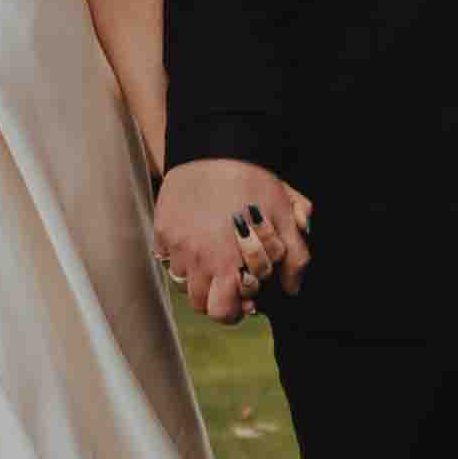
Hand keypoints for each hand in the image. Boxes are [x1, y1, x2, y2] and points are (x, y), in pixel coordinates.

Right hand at [155, 156, 312, 323]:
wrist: (216, 146)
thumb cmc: (254, 181)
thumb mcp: (286, 216)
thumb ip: (295, 258)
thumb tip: (291, 288)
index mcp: (227, 264)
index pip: (224, 313)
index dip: (240, 307)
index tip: (248, 290)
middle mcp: (197, 260)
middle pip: (201, 305)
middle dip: (219, 298)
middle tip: (233, 280)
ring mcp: (175, 246)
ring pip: (183, 284)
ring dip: (201, 277)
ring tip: (216, 258)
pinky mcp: (162, 230)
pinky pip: (167, 257)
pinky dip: (181, 256)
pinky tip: (198, 239)